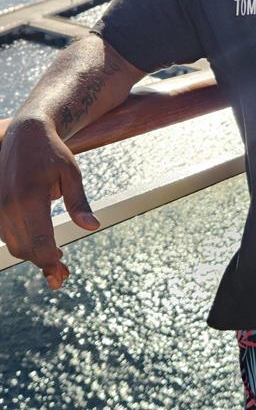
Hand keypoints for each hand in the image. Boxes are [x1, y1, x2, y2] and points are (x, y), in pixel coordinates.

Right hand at [0, 117, 99, 289]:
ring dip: (34, 257)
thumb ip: (79, 202)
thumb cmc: (53, 153)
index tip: (61, 273)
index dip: (50, 262)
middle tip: (62, 275)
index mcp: (31, 197)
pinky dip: (23, 244)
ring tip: (57, 261)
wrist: (24, 134)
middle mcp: (10, 205)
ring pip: (15, 245)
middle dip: (44, 264)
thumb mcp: (71, 174)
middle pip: (26, 249)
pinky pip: (7, 236)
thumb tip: (93, 226)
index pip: (40, 241)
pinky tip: (41, 245)